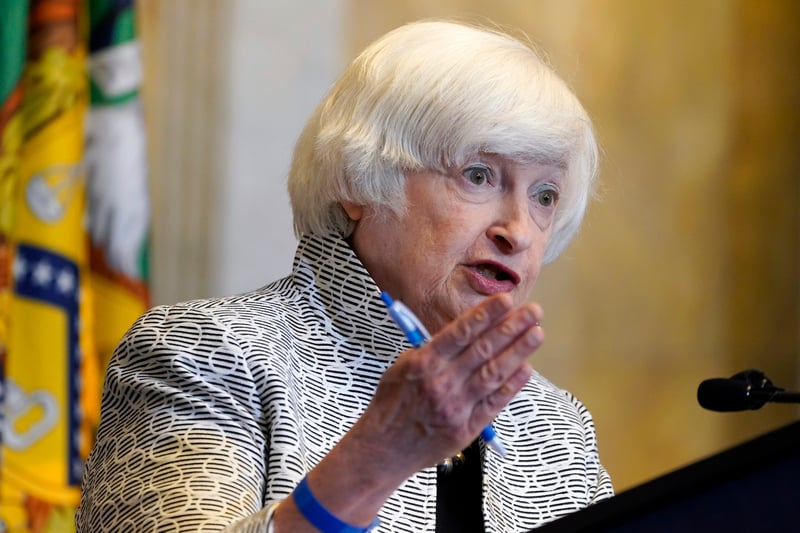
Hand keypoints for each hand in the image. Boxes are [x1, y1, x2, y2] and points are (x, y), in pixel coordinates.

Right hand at [276, 293, 543, 530]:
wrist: (384, 448)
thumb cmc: (391, 405)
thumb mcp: (401, 368)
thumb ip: (430, 351)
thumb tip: (461, 334)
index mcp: (424, 363)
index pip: (460, 332)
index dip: (485, 314)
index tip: (505, 300)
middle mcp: (442, 383)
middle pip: (483, 350)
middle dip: (511, 328)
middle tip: (532, 312)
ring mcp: (457, 406)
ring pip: (494, 373)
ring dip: (518, 352)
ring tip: (536, 334)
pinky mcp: (467, 428)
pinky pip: (494, 402)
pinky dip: (512, 385)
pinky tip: (526, 368)